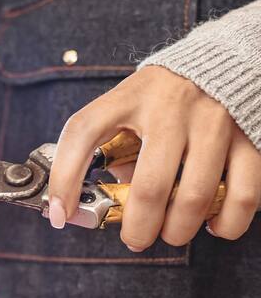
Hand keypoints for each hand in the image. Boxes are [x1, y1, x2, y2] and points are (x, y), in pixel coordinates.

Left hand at [47, 66, 260, 249]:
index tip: (57, 213)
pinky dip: (227, 222)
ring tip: (171, 234)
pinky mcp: (250, 137)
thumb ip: (113, 148)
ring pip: (195, 198)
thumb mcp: (127, 106)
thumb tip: (105, 204)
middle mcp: (169, 107)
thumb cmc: (164, 94)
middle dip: (138, 228)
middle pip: (149, 186)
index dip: (64, 178)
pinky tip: (214, 224)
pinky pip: (243, 195)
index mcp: (128, 97)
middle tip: (134, 239)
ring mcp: (213, 121)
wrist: (225, 58)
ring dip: (178, 231)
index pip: (83, 133)